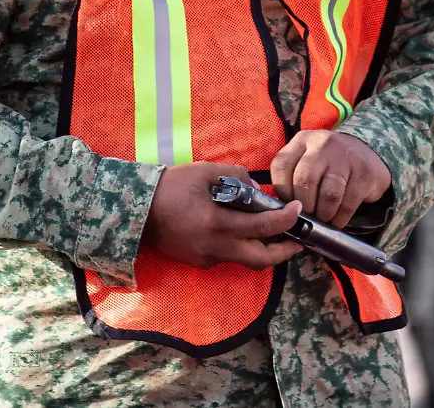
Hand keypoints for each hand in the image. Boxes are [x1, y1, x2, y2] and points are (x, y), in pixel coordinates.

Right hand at [143, 162, 303, 269]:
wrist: (135, 210)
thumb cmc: (169, 187)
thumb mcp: (204, 171)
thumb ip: (235, 176)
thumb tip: (256, 189)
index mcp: (217, 224)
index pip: (264, 227)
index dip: (287, 219)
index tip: (298, 210)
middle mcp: (215, 248)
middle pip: (262, 259)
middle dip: (285, 251)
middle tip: (298, 238)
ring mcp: (206, 259)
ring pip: (246, 260)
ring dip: (263, 248)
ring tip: (274, 232)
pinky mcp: (199, 262)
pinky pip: (228, 256)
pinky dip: (241, 245)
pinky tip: (241, 230)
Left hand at [270, 131, 390, 227]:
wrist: (368, 152)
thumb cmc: (329, 163)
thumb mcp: (307, 159)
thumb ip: (292, 177)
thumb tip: (282, 209)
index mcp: (302, 141)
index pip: (282, 166)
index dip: (282, 191)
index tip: (288, 205)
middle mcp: (322, 145)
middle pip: (304, 180)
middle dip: (304, 205)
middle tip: (306, 218)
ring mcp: (345, 157)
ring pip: (328, 193)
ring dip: (323, 214)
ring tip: (322, 221)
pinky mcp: (364, 173)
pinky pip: (348, 202)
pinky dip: (340, 217)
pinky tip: (336, 221)